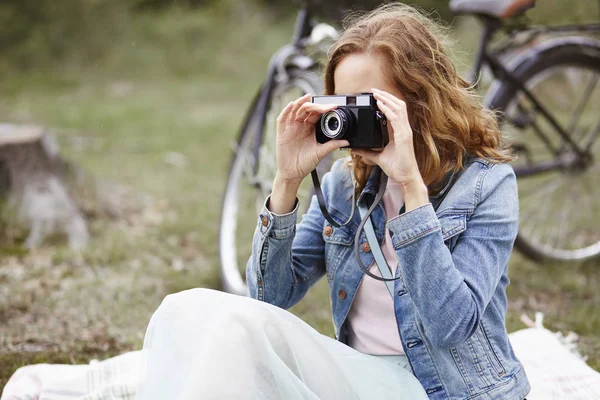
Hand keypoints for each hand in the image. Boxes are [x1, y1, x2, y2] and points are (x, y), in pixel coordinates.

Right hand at [275, 93, 348, 184]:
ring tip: (307, 97)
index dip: (324, 108)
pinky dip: (286, 111)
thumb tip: (347, 141)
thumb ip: (332, 145)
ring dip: (300, 102)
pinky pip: (282, 119)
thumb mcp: (321, 152)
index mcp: (309, 128)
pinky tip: (291, 105)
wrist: (293, 174)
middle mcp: (300, 126)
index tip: (334, 107)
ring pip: (294, 110)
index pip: (316, 114)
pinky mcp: (281, 133)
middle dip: (315, 105)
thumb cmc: (305, 163)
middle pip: (306, 110)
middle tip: (324, 106)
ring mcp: (290, 128)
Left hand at [353, 88, 428, 209]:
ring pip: (399, 109)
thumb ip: (368, 152)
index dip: (388, 102)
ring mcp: (405, 132)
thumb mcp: (378, 158)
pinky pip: (396, 119)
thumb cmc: (398, 168)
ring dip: (387, 99)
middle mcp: (404, 130)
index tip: (377, 96)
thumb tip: (356, 149)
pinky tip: (380, 105)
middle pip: (398, 106)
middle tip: (374, 90)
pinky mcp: (404, 138)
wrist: (406, 178)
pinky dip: (388, 110)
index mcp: (400, 132)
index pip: (396, 111)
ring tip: (377, 94)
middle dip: (387, 96)